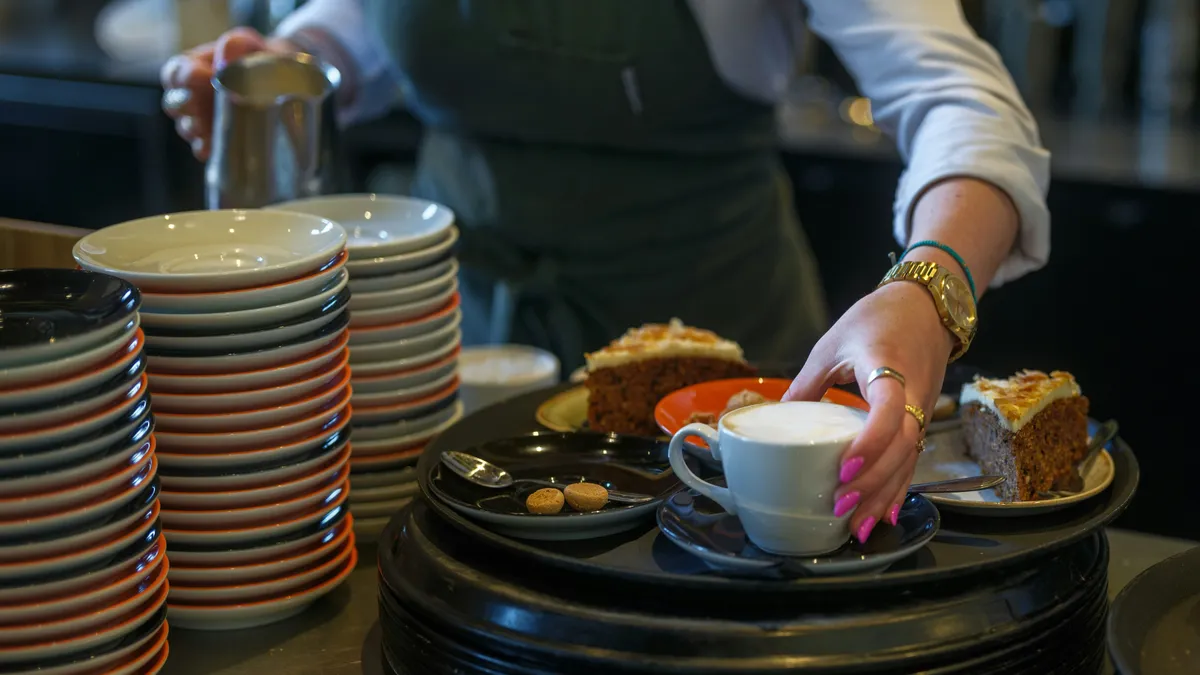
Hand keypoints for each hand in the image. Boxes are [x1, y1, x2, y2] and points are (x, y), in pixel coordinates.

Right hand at [160, 28, 289, 159]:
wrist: (281, 80)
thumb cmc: (256, 58)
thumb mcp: (247, 44)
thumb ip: (235, 45)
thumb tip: (223, 64)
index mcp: (192, 69)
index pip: (174, 74)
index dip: (183, 77)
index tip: (203, 76)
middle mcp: (191, 96)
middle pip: (174, 104)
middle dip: (184, 105)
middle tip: (197, 104)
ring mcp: (201, 121)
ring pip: (187, 128)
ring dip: (196, 128)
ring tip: (208, 126)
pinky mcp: (216, 141)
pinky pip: (203, 149)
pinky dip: (208, 148)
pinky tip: (217, 147)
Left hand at [783, 281, 953, 542]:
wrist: (927, 305)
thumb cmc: (876, 319)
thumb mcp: (832, 344)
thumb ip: (807, 382)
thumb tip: (775, 418)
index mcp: (889, 367)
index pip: (889, 411)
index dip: (869, 443)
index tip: (844, 467)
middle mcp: (914, 394)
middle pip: (902, 447)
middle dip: (873, 482)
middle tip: (839, 507)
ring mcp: (923, 410)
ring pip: (909, 460)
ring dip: (884, 495)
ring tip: (858, 527)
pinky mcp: (923, 420)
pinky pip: (912, 459)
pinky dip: (897, 488)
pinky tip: (884, 515)